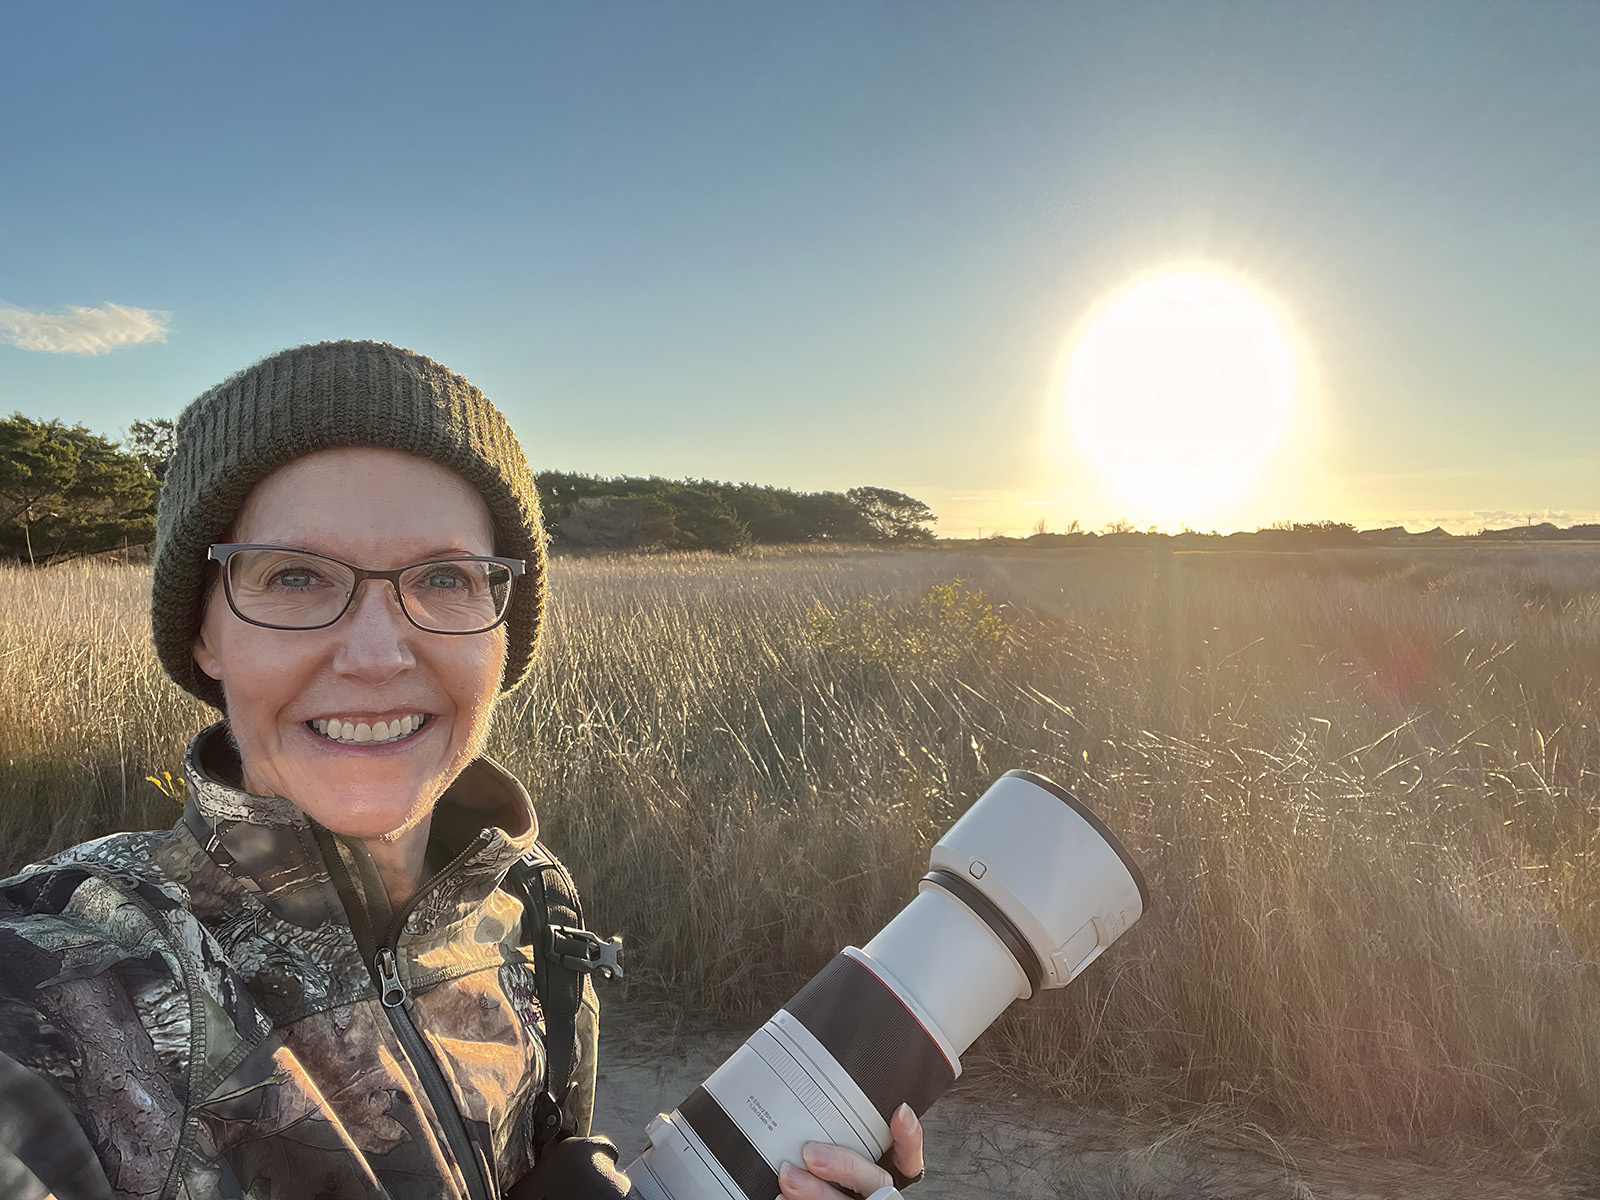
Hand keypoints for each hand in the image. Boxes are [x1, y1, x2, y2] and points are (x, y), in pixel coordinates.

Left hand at [778, 1103, 923, 1198]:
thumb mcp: (850, 1143)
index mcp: (887, 1171)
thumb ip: (842, 1129)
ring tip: (789, 1176)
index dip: (909, 1136)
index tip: (900, 1112)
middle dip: (845, 1166)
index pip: (909, 1155)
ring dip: (816, 1191)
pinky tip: (784, 1198)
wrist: (828, 1195)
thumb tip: (813, 1090)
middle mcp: (877, 1192)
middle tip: (811, 1153)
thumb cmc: (836, 1170)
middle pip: (877, 1180)